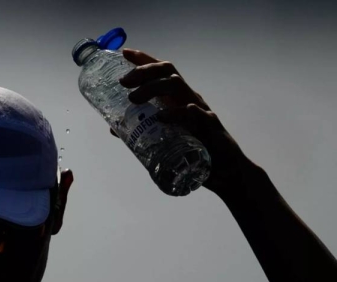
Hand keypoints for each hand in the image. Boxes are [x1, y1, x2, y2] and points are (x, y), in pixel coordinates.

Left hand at [114, 48, 256, 195]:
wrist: (224, 171)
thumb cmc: (195, 150)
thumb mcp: (165, 138)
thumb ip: (142, 130)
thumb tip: (114, 129)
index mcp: (177, 98)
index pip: (161, 71)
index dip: (144, 60)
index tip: (125, 52)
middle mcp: (188, 99)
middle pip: (168, 72)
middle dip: (144, 71)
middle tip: (123, 82)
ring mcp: (200, 111)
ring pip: (178, 86)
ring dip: (153, 88)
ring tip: (133, 99)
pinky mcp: (210, 127)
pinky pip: (195, 114)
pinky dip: (177, 113)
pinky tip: (162, 117)